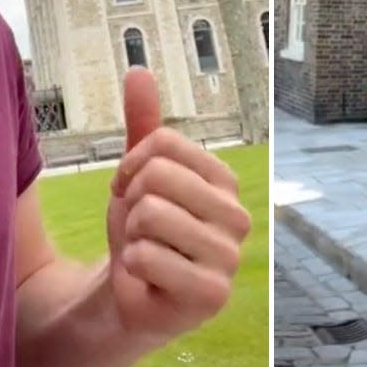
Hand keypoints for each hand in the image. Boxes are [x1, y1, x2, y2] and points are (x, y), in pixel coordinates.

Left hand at [105, 68, 250, 343]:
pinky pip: (146, 256)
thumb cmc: (140, 232)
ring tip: (143, 253)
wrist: (129, 295)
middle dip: (129, 203)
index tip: (129, 192)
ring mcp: (229, 258)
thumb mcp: (137, 174)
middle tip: (136, 229)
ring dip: (129, 237)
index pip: (164, 143)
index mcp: (226, 181)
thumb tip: (138, 71)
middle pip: (157, 177)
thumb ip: (143, 124)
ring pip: (149, 215)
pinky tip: (147, 281)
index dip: (130, 166)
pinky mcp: (212, 296)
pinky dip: (131, 267)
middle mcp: (238, 216)